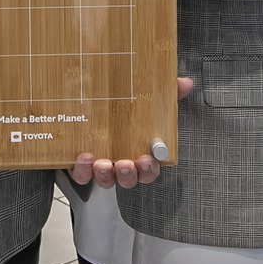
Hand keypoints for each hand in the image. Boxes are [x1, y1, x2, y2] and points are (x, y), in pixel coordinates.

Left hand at [69, 77, 192, 187]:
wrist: (80, 100)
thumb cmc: (119, 106)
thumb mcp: (144, 96)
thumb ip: (166, 91)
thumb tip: (183, 84)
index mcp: (138, 150)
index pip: (149, 168)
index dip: (149, 168)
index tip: (148, 159)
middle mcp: (120, 160)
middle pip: (129, 178)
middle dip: (129, 175)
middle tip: (126, 164)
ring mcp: (99, 164)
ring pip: (105, 179)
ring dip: (105, 175)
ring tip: (103, 163)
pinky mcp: (79, 163)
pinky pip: (81, 175)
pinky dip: (82, 170)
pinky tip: (84, 157)